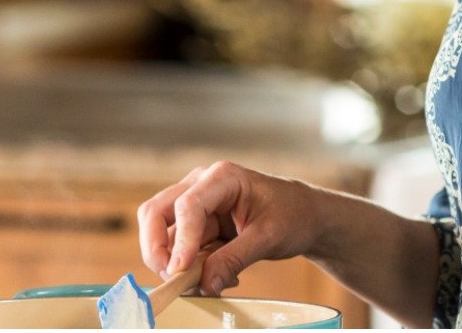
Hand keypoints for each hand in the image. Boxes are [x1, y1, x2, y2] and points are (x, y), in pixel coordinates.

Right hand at [135, 161, 321, 296]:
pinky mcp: (197, 225)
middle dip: (158, 250)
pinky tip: (218, 275)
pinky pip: (179, 248)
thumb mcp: (269, 238)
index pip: (187, 206)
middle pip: (156, 213)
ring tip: (211, 281)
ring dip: (178, 265)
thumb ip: (235, 258)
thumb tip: (205, 283)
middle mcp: (201, 185)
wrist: (306, 216)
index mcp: (222, 177)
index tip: (181, 271)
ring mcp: (196, 204)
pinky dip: (190, 268)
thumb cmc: (293, 215)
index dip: (181, 241)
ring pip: (163, 235)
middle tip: (175, 280)